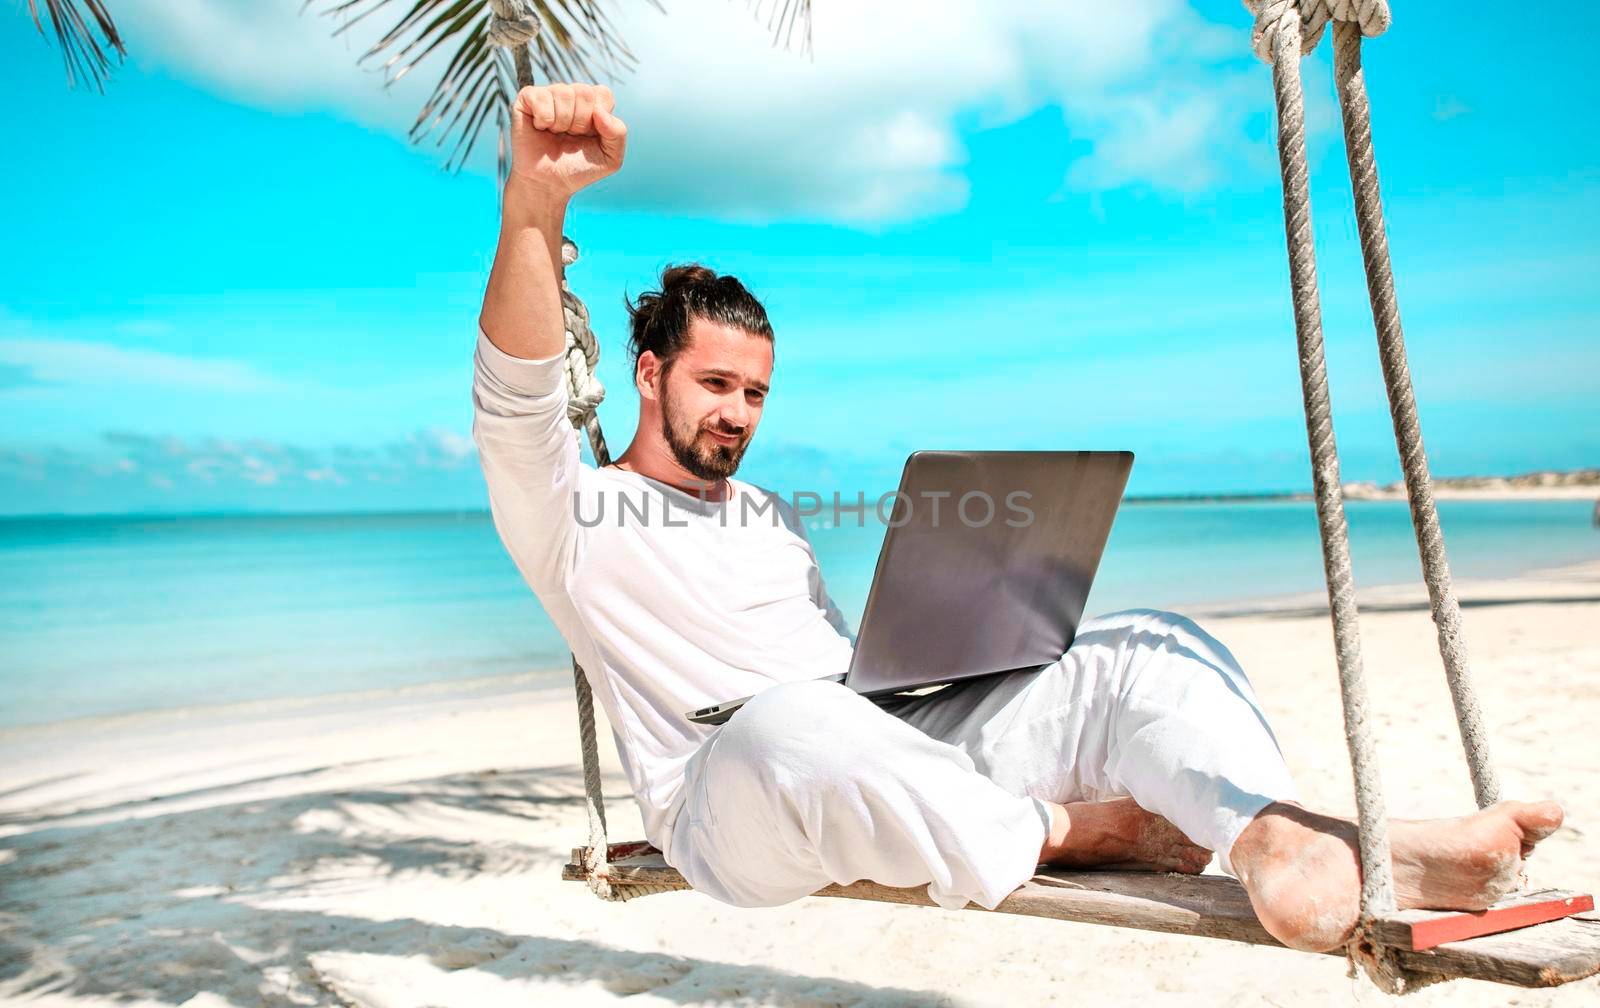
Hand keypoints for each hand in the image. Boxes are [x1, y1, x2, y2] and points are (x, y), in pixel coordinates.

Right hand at [508, 83, 627, 196]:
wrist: (548, 184)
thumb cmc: (578, 169)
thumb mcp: (611, 158)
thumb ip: (618, 133)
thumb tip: (600, 110)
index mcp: (592, 105)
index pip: (603, 94)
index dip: (598, 118)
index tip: (589, 135)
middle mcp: (571, 95)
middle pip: (584, 92)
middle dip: (580, 122)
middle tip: (570, 137)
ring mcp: (548, 95)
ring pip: (563, 92)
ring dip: (561, 122)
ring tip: (555, 135)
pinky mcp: (526, 99)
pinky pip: (540, 97)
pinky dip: (544, 118)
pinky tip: (541, 128)